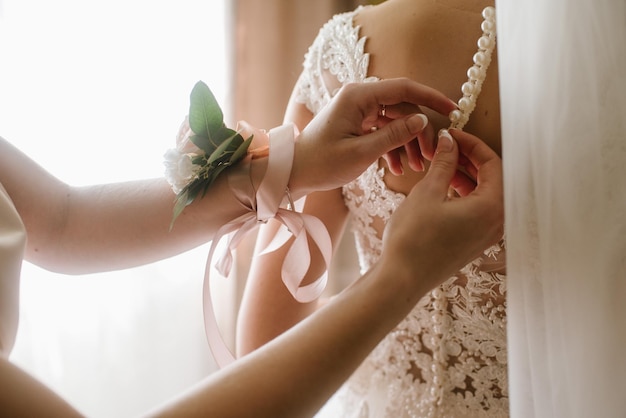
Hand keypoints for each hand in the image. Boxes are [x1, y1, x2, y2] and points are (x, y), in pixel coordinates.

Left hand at [289, 78, 457, 196]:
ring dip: (408, 143)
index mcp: (358, 96)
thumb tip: (422, 120)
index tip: (453, 110)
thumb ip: (394, 135)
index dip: (431, 98)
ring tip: (416, 167)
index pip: (404, 88)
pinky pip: (384, 130)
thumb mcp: (361, 152)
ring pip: (396, 121)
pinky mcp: (357, 123)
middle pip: (403, 108)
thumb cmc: (321, 163)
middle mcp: (359, 98)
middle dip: (419, 132)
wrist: (294, 173)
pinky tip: (398, 169)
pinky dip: (393, 148)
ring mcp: (359, 110)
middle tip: (430, 156)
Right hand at [381, 128, 503, 291]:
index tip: (453, 135)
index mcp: (491, 207)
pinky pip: (478, 209)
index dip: (472, 144)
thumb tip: (449, 141)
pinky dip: (464, 193)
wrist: (402, 279)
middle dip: (470, 159)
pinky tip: (443, 186)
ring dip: (466, 175)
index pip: (493, 163)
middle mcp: (496, 222)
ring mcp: (486, 235)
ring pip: (485, 194)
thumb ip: (443, 163)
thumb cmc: (413, 239)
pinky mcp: (474, 242)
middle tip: (447, 146)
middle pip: (493, 178)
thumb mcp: (427, 193)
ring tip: (442, 164)